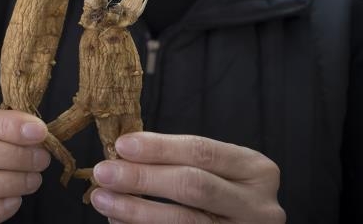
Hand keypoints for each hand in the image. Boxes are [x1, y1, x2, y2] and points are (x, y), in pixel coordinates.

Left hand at [88, 132, 284, 222]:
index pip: (202, 151)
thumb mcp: (216, 170)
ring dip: (135, 210)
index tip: (121, 146)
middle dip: (143, 178)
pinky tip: (119, 223)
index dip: (159, 148)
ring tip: (103, 199)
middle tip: (104, 173)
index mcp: (256, 170)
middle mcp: (259, 206)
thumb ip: (178, 159)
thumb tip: (122, 154)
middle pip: (193, 186)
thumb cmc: (223, 192)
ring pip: (184, 222)